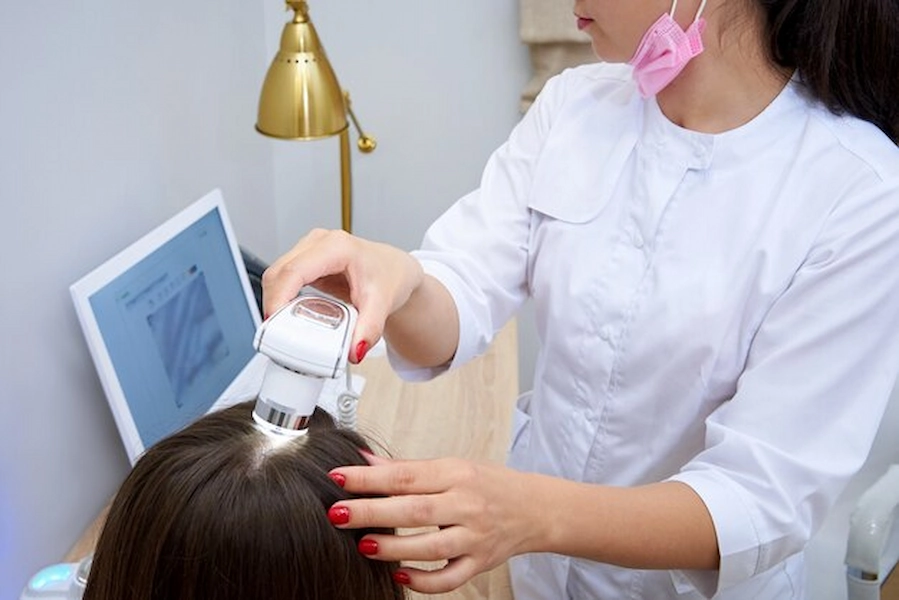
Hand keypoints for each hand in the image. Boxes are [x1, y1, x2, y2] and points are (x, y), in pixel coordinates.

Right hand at [262, 229, 422, 361]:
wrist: (395, 271)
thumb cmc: (390, 276)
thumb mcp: (383, 304)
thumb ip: (369, 329)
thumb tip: (354, 351)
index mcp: (336, 247)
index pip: (295, 271)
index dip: (278, 297)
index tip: (274, 322)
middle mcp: (318, 243)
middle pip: (279, 273)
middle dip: (274, 304)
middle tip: (278, 334)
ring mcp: (309, 250)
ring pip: (276, 276)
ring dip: (276, 302)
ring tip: (285, 328)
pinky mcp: (305, 262)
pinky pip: (283, 280)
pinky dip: (282, 300)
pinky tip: (290, 317)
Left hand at [327, 455, 538, 593]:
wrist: (534, 508)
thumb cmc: (488, 484)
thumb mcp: (452, 466)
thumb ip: (408, 468)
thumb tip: (364, 460)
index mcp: (456, 474)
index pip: (406, 475)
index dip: (370, 478)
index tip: (338, 477)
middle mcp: (467, 504)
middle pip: (415, 510)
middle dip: (372, 512)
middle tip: (337, 514)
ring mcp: (475, 537)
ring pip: (432, 547)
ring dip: (394, 548)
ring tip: (364, 546)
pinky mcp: (480, 563)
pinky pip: (450, 579)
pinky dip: (424, 580)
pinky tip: (400, 576)